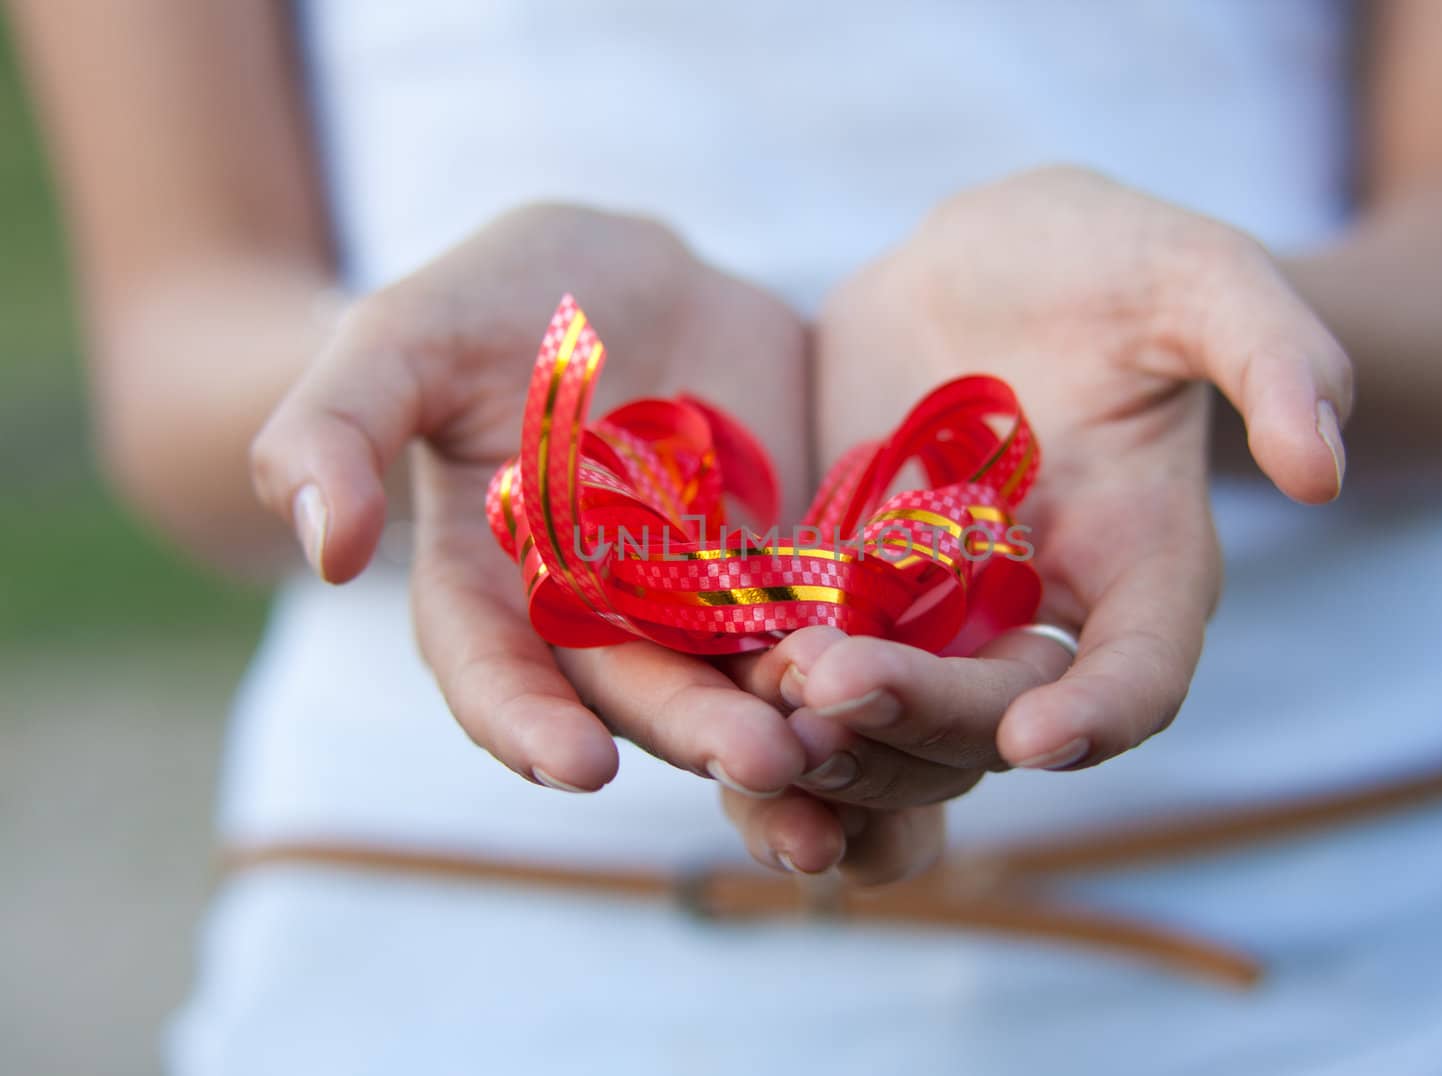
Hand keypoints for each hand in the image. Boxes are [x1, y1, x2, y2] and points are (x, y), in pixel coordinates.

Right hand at [252, 206, 812, 794]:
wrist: (626, 276)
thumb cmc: (496, 302)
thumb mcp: (401, 341)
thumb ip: (337, 430)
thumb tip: (325, 549)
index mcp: (488, 586)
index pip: (492, 673)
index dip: (523, 723)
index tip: (573, 766)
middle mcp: (591, 616)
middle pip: (640, 692)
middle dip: (696, 732)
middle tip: (761, 762)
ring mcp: (693, 600)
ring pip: (740, 676)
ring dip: (791, 718)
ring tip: (846, 739)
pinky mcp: (780, 567)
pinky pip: (820, 618)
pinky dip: (857, 650)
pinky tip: (910, 675)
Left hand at [723, 167, 1352, 879]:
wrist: (982, 263)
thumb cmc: (1107, 260)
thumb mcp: (1197, 276)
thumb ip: (1272, 351)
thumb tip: (1323, 467)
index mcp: (1144, 563)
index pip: (1144, 671)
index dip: (1103, 713)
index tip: (1043, 737)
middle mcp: (1044, 614)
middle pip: (994, 711)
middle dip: (921, 714)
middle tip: (832, 688)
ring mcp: (941, 612)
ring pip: (897, 715)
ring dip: (835, 730)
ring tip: (762, 700)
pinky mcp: (850, 588)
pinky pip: (815, 664)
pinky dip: (771, 691)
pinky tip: (714, 688)